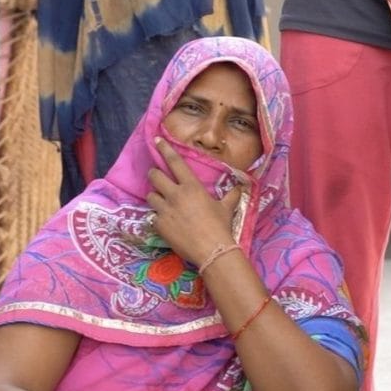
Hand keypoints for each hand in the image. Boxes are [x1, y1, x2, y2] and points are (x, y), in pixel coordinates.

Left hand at [146, 137, 240, 265]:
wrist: (212, 250)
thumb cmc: (220, 226)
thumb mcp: (226, 208)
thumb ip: (231, 195)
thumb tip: (240, 187)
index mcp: (191, 187)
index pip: (175, 162)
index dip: (164, 149)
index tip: (157, 140)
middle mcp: (175, 195)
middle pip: (155, 176)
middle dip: (154, 174)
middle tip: (157, 178)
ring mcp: (164, 210)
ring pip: (150, 196)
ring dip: (154, 197)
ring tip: (162, 202)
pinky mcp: (158, 224)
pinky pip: (151, 216)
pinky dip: (156, 217)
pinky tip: (165, 222)